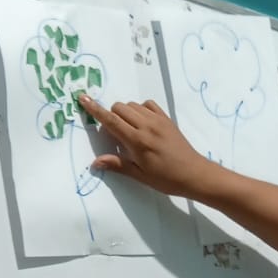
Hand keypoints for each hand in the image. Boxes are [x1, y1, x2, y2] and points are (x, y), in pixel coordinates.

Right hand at [79, 95, 215, 198]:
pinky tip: (143, 122)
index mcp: (137, 141)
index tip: (83, 98)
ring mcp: (158, 120)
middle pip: (119, 108)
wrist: (195, 174)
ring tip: (130, 130)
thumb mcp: (140, 175)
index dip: (95, 109)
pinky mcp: (167, 119)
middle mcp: (146, 126)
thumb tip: (95, 162)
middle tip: (116, 135)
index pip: (111, 120)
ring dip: (125, 113)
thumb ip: (118, 165)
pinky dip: (141, 109)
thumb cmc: (167, 179)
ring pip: (132, 105)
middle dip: (111, 116)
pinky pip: (148, 104)